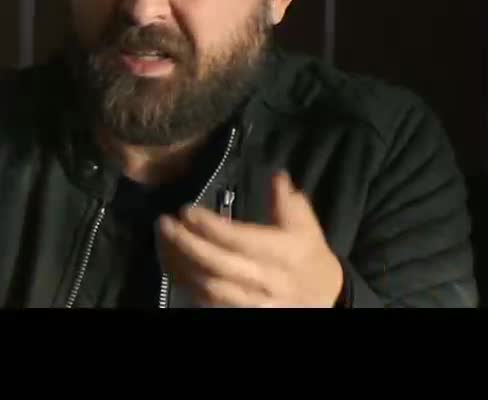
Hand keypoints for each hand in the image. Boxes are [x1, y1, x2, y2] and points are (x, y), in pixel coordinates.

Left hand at [156, 171, 343, 307]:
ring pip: (209, 288)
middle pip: (219, 265)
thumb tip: (275, 174)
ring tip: (162, 241)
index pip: (241, 240)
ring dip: (180, 264)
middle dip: (186, 244)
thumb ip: (288, 201)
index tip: (185, 210)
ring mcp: (254, 302)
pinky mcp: (242, 313)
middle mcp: (268, 280)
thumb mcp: (306, 226)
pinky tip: (171, 264)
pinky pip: (207, 303)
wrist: (326, 299)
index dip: (210, 226)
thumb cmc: (308, 255)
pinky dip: (185, 283)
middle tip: (163, 223)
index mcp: (285, 253)